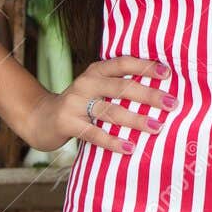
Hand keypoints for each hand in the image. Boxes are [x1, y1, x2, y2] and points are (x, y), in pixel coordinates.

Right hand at [18, 56, 178, 154]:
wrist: (40, 118)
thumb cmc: (79, 104)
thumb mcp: (96, 88)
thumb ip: (118, 86)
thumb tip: (159, 93)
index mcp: (96, 70)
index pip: (123, 63)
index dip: (145, 66)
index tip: (168, 73)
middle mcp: (86, 82)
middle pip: (121, 86)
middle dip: (149, 95)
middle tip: (172, 104)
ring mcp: (75, 102)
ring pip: (110, 110)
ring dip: (135, 120)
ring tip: (157, 127)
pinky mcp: (67, 123)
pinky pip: (93, 133)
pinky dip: (113, 141)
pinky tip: (129, 148)